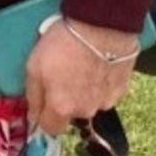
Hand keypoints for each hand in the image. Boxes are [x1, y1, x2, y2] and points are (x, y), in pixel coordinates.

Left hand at [24, 17, 137, 136]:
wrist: (102, 25)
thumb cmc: (64, 43)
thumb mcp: (33, 67)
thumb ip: (33, 97)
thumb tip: (33, 117)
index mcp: (62, 108)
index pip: (51, 129)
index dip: (44, 117)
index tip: (42, 103)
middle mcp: (86, 110)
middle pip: (71, 114)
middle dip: (64, 100)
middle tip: (61, 74)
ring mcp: (107, 101)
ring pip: (90, 103)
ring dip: (84, 91)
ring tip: (81, 65)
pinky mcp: (122, 88)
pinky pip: (106, 92)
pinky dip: (100, 83)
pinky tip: (97, 64)